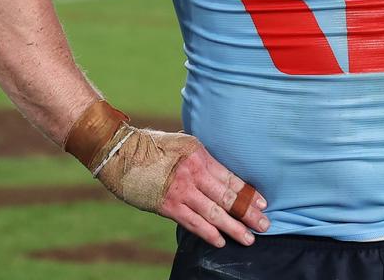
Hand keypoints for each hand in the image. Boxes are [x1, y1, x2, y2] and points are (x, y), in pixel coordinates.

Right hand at [92, 126, 267, 249]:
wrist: (119, 151)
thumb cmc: (149, 145)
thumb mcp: (180, 143)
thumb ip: (199, 158)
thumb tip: (218, 172)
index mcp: (199, 154)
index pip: (230, 177)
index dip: (248, 193)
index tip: (263, 203)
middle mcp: (193, 172)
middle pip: (227, 197)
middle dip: (248, 213)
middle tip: (265, 225)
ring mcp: (180, 190)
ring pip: (214, 213)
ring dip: (234, 227)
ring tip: (248, 238)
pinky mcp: (167, 205)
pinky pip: (193, 222)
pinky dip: (208, 233)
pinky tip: (220, 241)